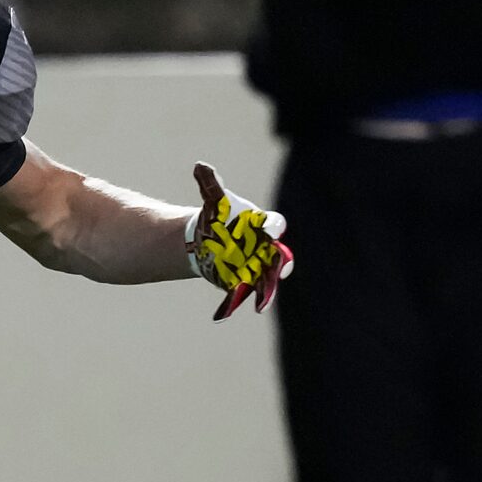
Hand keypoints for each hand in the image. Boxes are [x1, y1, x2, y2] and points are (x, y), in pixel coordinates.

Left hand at [186, 161, 291, 319]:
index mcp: (262, 225)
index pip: (275, 225)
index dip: (275, 228)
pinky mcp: (245, 282)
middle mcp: (265, 247)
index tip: (271, 232)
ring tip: (262, 304)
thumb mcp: (214, 200)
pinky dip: (235, 305)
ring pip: (267, 280)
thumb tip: (200, 166)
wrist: (209, 238)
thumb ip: (210, 184)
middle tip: (280, 269)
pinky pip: (245, 294)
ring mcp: (257, 266)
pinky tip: (224, 316)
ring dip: (266, 291)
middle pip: (280, 257)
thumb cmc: (219, 217)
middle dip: (281, 264)